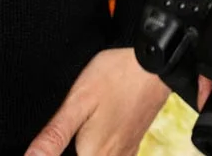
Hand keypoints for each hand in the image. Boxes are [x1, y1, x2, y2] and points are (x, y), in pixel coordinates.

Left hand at [26, 48, 170, 155]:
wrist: (157, 64)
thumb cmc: (116, 76)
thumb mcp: (78, 101)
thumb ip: (54, 135)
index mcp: (92, 154)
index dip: (54, 153)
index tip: (54, 142)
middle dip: (72, 149)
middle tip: (73, 129)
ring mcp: (125, 153)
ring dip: (87, 150)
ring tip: (83, 132)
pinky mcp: (133, 144)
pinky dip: (100, 152)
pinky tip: (95, 139)